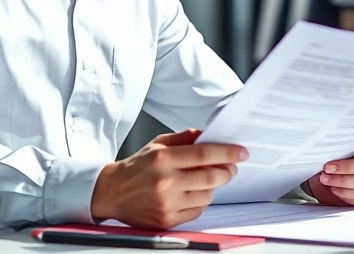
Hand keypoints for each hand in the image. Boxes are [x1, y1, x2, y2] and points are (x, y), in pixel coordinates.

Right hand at [90, 129, 247, 228]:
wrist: (112, 192)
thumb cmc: (137, 167)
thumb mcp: (157, 144)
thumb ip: (184, 138)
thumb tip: (209, 135)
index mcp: (162, 158)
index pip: (203, 154)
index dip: (227, 153)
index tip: (241, 152)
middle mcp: (165, 181)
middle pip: (210, 177)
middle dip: (227, 171)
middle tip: (231, 167)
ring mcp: (166, 203)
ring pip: (206, 195)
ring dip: (213, 187)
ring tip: (206, 180)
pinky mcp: (167, 219)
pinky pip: (197, 210)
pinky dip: (201, 201)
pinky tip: (193, 193)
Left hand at [305, 132, 353, 206]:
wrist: (335, 172)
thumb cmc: (342, 153)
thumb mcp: (344, 142)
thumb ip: (346, 140)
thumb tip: (333, 139)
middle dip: (347, 166)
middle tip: (329, 167)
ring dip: (343, 181)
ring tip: (326, 178)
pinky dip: (346, 192)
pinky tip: (334, 188)